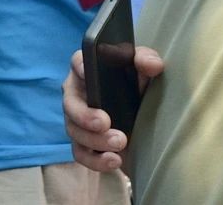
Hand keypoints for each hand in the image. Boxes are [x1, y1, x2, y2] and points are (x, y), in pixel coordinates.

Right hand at [62, 47, 162, 172]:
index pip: (78, 62)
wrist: (144, 118)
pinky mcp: (84, 143)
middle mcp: (77, 94)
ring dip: (95, 140)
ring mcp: (77, 121)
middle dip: (84, 115)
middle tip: (105, 122)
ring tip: (120, 142)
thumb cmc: (137, 87)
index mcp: (88, 70)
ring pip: (74, 131)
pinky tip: (115, 160)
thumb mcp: (144, 72)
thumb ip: (147, 61)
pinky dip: (96, 160)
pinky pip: (81, 154)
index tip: (86, 72)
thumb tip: (152, 65)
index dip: (80, 67)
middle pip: (69, 104)